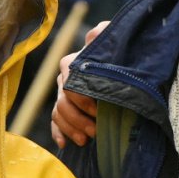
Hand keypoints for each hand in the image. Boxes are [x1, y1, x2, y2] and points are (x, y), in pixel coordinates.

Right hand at [50, 21, 108, 147]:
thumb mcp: (114, 41)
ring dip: (70, 128)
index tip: (99, 111)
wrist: (123, 63)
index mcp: (73, 64)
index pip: (69, 85)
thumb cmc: (118, 53)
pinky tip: (65, 144)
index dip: (82, 100)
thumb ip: (104, 33)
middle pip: (62, 103)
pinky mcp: (66, 108)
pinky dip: (59, 133)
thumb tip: (94, 34)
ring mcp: (64, 94)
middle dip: (77, 119)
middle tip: (95, 131)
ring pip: (58, 114)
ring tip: (85, 140)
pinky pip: (55, 121)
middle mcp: (64, 79)